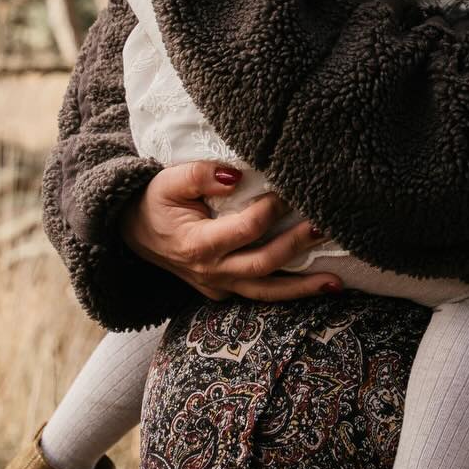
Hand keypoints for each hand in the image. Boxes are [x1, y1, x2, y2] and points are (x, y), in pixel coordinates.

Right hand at [120, 161, 339, 302]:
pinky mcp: (224, 291)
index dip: (273, 209)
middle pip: (264, 264)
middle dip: (298, 246)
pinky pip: (259, 294)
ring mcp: (218, 286)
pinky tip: (316, 288)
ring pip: (266, 292)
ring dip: (303, 288)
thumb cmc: (154, 202)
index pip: (247, 228)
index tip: (291, 190)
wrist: (132, 233)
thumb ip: (201, 175)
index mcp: (198, 244)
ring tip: (336, 282)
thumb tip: (237, 174)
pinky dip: (288, 292)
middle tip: (327, 226)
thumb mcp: (169, 181)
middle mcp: (211, 272)